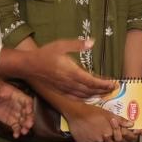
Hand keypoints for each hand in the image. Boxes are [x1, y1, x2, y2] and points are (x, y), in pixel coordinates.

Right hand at [0, 39, 115, 99]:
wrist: (27, 66)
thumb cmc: (44, 54)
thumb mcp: (61, 45)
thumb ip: (77, 44)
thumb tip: (92, 42)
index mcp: (71, 72)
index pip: (91, 81)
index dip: (103, 84)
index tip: (114, 84)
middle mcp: (68, 83)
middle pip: (89, 90)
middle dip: (102, 90)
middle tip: (113, 89)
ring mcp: (63, 88)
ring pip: (82, 95)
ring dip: (95, 95)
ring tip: (105, 93)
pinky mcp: (59, 91)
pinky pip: (74, 98)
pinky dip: (84, 99)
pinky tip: (89, 98)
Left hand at [0, 79, 34, 137]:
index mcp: (18, 96)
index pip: (27, 101)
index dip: (29, 106)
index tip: (29, 111)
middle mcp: (20, 106)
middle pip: (28, 112)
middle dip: (29, 119)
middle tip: (29, 125)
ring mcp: (16, 113)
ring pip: (23, 121)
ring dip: (25, 126)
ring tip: (24, 132)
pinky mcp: (10, 120)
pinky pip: (16, 126)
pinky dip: (17, 131)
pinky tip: (16, 135)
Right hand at [64, 101, 132, 141]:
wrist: (76, 112)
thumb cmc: (93, 112)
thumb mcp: (108, 114)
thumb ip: (120, 120)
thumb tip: (131, 124)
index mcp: (109, 132)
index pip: (120, 141)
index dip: (124, 141)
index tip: (124, 139)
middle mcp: (101, 139)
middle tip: (111, 138)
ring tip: (99, 135)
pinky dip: (90, 140)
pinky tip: (88, 133)